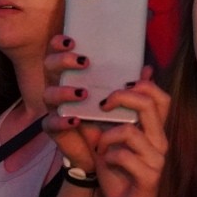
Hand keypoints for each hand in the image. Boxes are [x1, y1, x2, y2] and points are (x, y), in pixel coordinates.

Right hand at [41, 35, 153, 171]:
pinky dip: (61, 121)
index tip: (72, 40)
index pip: (60, 53)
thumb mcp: (129, 104)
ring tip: (83, 93)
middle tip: (84, 62)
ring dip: (63, 91)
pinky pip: (51, 123)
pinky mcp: (55, 129)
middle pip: (49, 67)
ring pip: (48, 94)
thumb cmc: (115, 123)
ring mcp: (55, 108)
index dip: (59, 43)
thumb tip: (147, 69)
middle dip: (62, 61)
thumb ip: (136, 87)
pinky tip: (74, 120)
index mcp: (75, 76)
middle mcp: (61, 88)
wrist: (108, 156)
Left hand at [90, 80, 170, 196]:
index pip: (160, 97)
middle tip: (103, 106)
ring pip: (130, 131)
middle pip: (149, 105)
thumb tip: (101, 93)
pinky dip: (108, 158)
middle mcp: (160, 141)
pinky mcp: (150, 176)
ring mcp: (157, 159)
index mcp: (153, 131)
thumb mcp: (108, 143)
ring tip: (101, 148)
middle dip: (122, 97)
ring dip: (107, 137)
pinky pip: (124, 156)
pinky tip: (106, 164)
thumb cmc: (118, 176)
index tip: (117, 87)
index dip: (142, 85)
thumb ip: (108, 120)